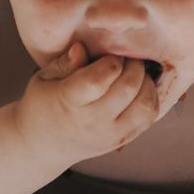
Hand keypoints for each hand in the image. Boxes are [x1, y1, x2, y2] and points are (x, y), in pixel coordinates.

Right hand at [11, 41, 158, 169]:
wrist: (44, 145)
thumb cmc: (43, 104)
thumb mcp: (44, 78)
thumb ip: (64, 62)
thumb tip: (82, 48)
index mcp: (69, 101)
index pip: (99, 79)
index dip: (111, 61)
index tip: (109, 56)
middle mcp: (92, 121)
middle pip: (128, 89)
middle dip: (134, 66)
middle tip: (128, 59)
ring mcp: (110, 134)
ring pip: (144, 105)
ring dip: (147, 83)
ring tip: (135, 74)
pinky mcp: (123, 140)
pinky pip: (149, 118)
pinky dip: (150, 98)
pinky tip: (139, 89)